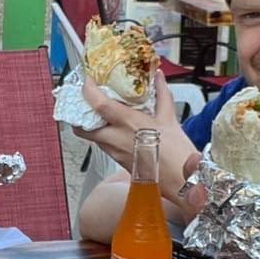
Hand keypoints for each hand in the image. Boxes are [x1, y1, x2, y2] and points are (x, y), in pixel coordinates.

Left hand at [78, 72, 196, 206]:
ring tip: (101, 115)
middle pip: (82, 128)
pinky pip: (104, 147)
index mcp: (127, 123)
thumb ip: (161, 94)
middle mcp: (115, 138)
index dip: (88, 90)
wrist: (180, 181)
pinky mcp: (118, 162)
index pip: (98, 104)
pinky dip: (104, 137)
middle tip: (86, 103)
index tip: (88, 80)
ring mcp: (115, 153)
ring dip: (92, 126)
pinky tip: (116, 130)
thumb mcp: (170, 117)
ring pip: (92, 138)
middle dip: (79, 116)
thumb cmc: (176, 152)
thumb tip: (158, 77)